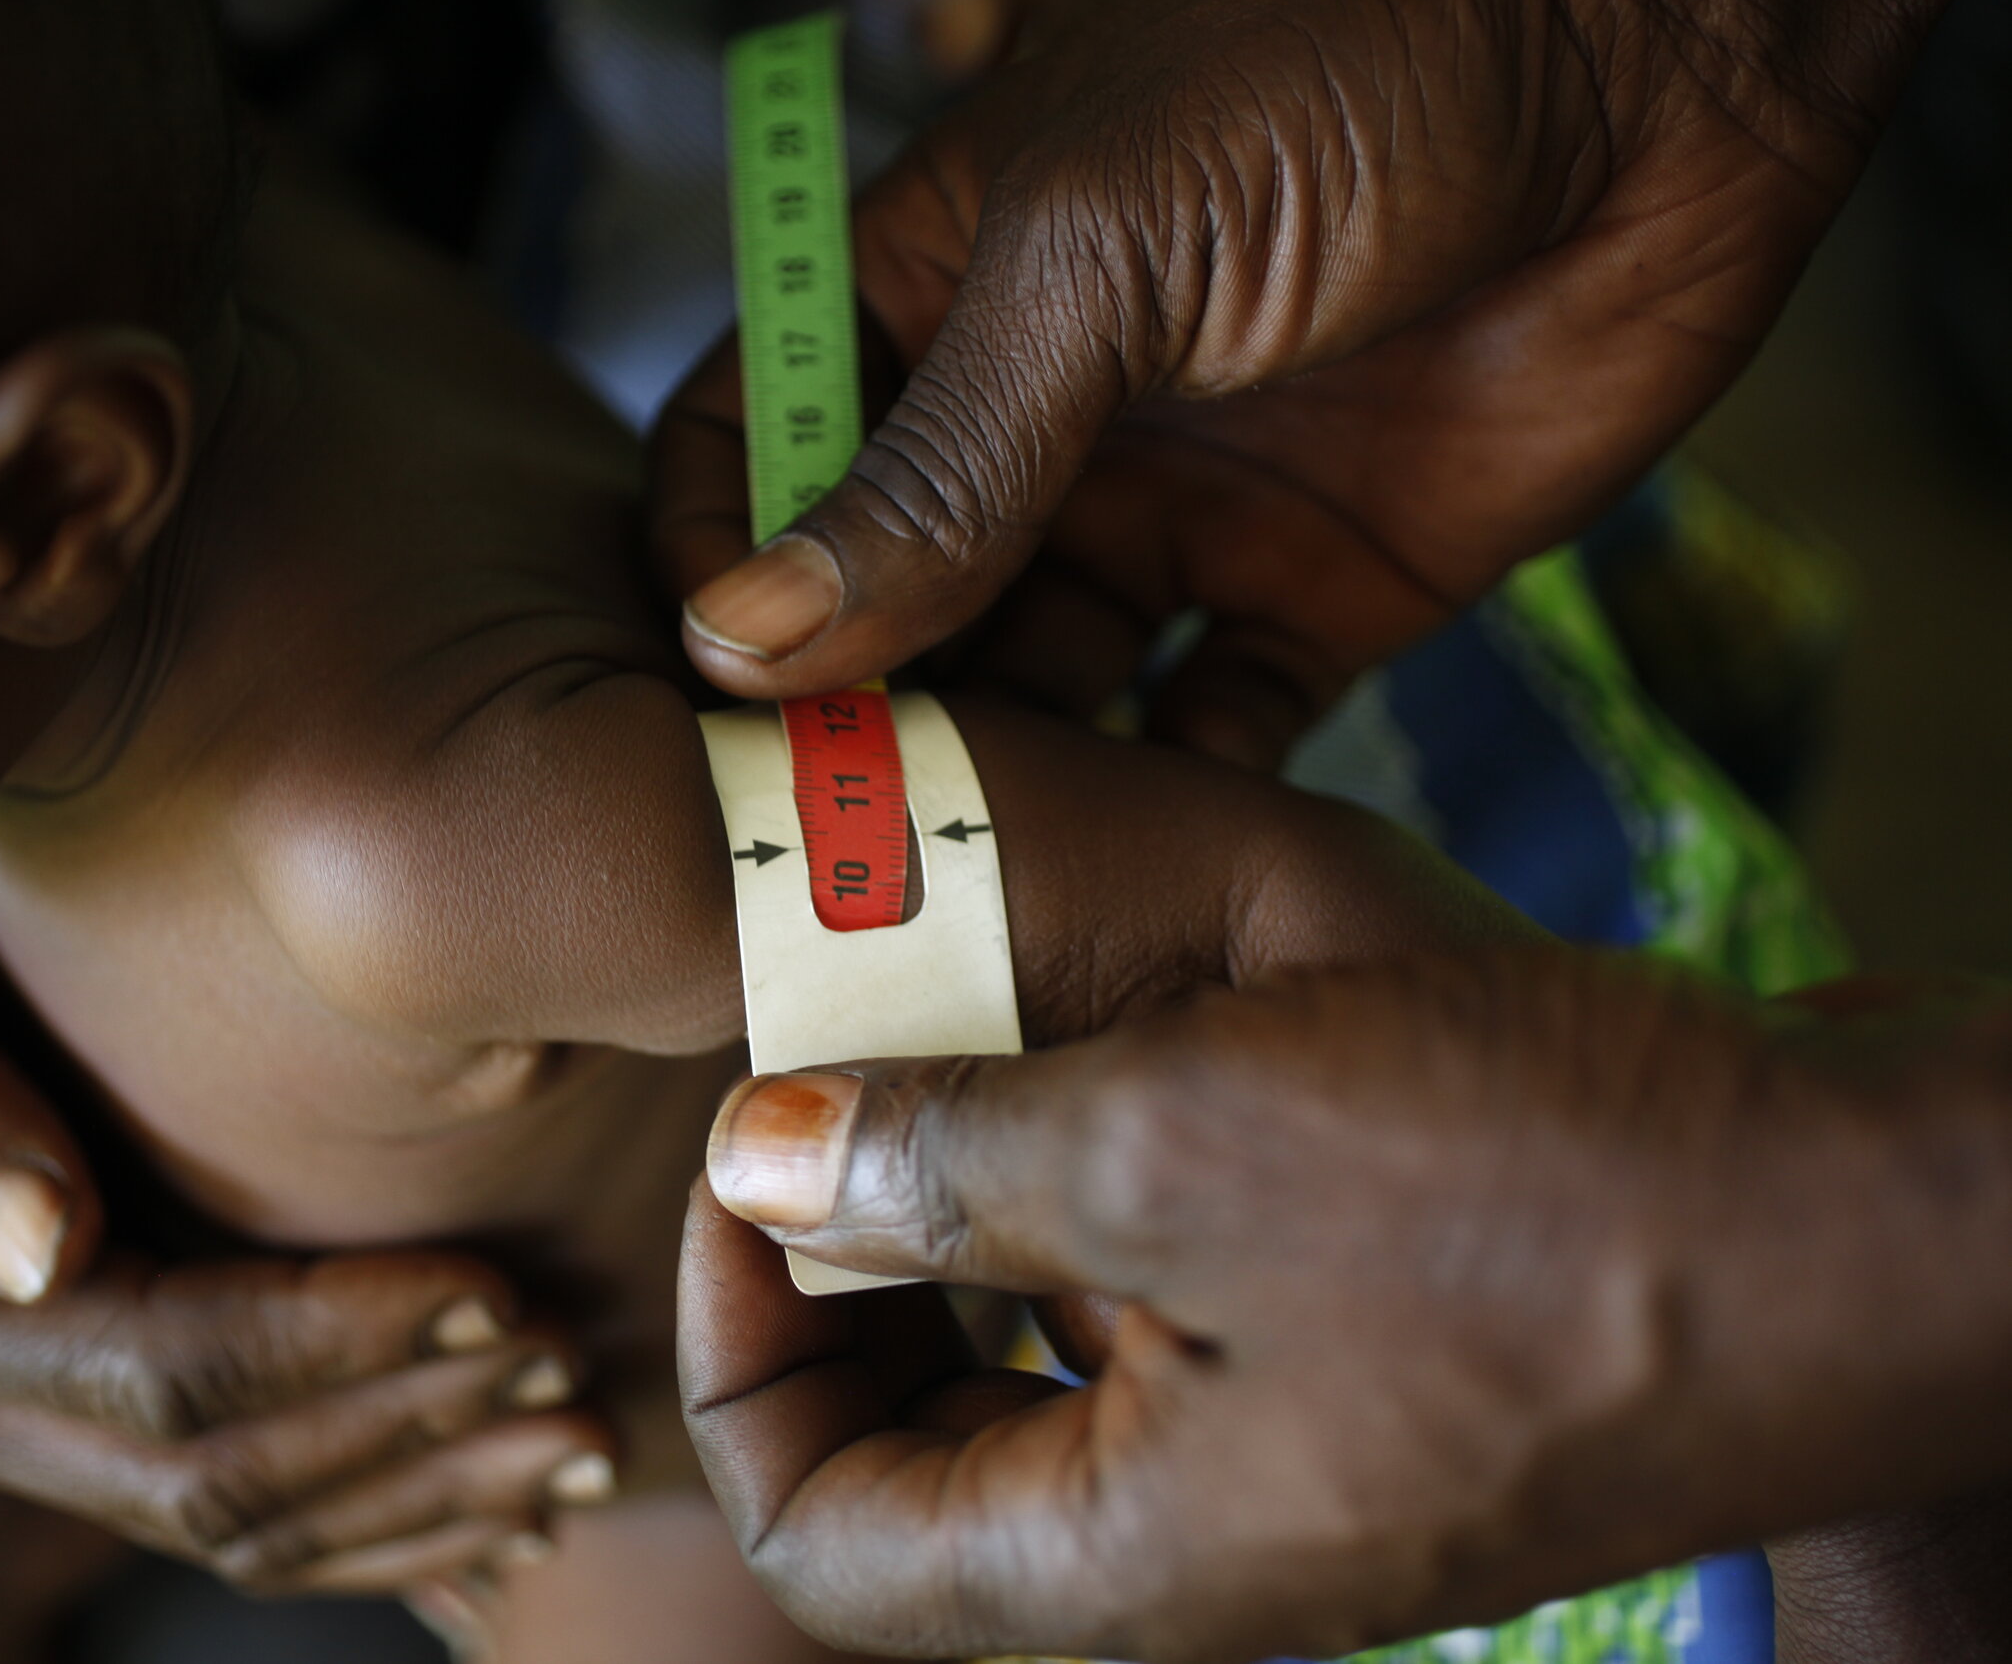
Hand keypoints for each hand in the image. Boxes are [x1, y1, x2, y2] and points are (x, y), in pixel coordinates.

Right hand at [0, 894, 613, 1593]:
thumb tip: (42, 1245)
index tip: (491, 1288)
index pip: (149, 1365)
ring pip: (228, 1520)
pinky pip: (220, 1508)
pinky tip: (494, 1505)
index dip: (330, 1341)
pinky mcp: (51, 1411)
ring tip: (574, 1447)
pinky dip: (366, 1518)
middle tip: (572, 1377)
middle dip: (401, 1431)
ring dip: (410, 1495)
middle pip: (203, 1475)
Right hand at [655, 0, 1937, 763]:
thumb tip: (742, 630)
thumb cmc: (1347, 68)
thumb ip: (935, 460)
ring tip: (960, 878)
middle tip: (821, 847)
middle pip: (883, 611)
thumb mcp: (1093, 250)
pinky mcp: (1314, 597)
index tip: (705, 693)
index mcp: (935, 303)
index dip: (714, 567)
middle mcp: (1033, 429)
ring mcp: (1170, 519)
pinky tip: (1137, 863)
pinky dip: (1175, 802)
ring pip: (1034, 695)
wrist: (1656, 59)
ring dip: (997, 781)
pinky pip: (1213, 731)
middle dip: (846, 720)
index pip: (755, 453)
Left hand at [680, 950, 2011, 1661]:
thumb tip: (756, 1156)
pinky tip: (1118, 1070)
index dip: (735, 1350)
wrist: (1878, 1220)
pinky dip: (1099, 1205)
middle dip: (838, 1275)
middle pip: (908, 1453)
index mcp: (1120, 1561)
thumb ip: (945, 1164)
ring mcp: (1285, 1471)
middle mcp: (1189, 1550)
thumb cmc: (1548, 1190)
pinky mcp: (1366, 1382)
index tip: (757, 1157)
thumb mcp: (1187, 1140)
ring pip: (1032, 1375)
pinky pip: (1161, 1320)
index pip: (814, 1537)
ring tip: (961, 1054)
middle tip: (840, 1090)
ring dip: (969, 1220)